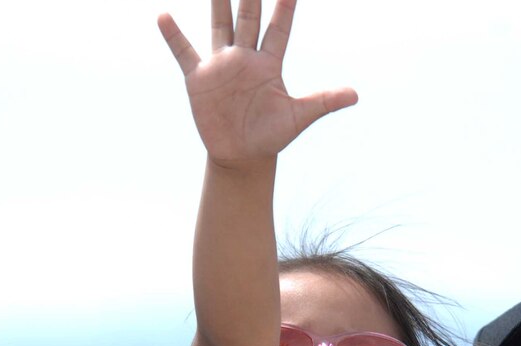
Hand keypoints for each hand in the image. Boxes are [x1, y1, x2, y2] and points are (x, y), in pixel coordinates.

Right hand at [158, 0, 357, 168]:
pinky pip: (185, 52)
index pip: (279, 28)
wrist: (243, 155)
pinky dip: (174, 35)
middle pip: (248, 17)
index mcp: (269, 64)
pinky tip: (164, 15)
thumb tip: (356, 95)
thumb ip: (324, 101)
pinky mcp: (199, 79)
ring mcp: (221, 65)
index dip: (285, 7)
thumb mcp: (299, 116)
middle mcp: (245, 58)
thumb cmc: (272, 136)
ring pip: (219, 24)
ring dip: (218, 3)